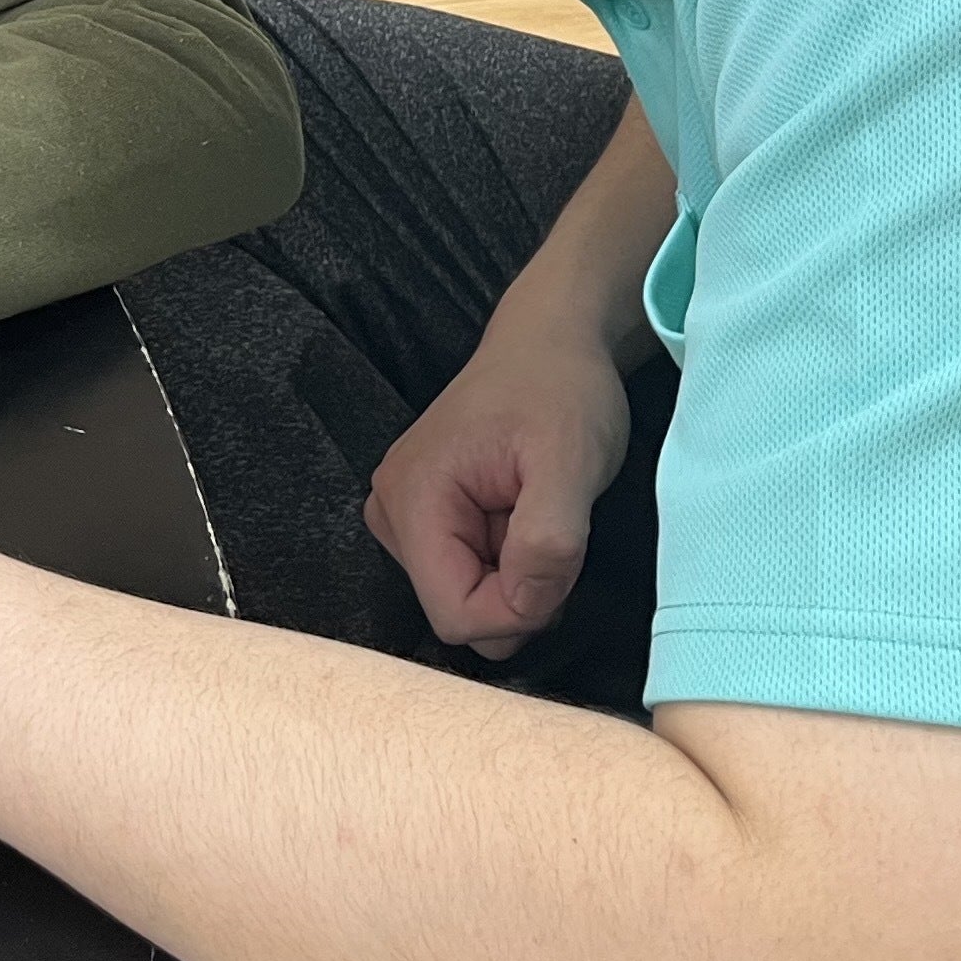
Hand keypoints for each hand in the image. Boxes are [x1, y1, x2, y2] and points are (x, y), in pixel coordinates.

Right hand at [364, 293, 632, 658]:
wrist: (550, 345)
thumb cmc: (560, 392)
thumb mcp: (570, 462)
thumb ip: (548, 541)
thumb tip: (523, 609)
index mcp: (411, 499)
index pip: (454, 616)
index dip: (519, 611)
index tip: (561, 565)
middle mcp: (389, 512)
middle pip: (457, 610)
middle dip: (519, 592)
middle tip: (553, 529)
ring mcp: (401, 514)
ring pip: (464, 598)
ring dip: (516, 576)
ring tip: (535, 512)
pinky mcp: (421, 515)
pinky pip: (466, 576)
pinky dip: (507, 562)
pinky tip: (520, 515)